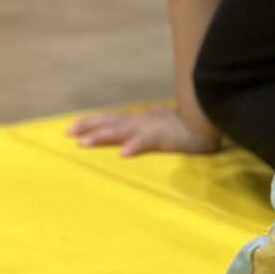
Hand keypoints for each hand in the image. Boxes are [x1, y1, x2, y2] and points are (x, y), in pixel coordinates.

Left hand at [67, 104, 223, 158]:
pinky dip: (135, 146)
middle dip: (88, 128)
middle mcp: (141, 122)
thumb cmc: (184, 127)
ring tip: (84, 143)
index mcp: (139, 121)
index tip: (70, 127)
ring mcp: (151, 129)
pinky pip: (148, 142)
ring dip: (102, 136)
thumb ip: (143, 132)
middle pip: (109, 124)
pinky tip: (123, 153)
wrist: (208, 121)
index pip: (110, 120)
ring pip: (122, 132)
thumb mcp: (159, 128)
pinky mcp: (165, 138)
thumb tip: (127, 140)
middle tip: (66, 133)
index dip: (91, 123)